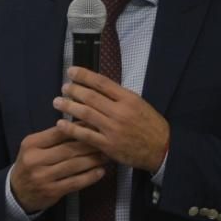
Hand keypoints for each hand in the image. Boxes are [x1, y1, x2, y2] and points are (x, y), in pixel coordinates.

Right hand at [10, 124, 108, 212]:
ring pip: (74, 165)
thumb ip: (54, 138)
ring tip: (106, 156)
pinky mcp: (51, 191)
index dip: (79, 128)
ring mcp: (43, 177)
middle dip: (90, 145)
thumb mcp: (34, 147)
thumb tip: (82, 125)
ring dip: (93, 160)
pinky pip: (75, 182)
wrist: (17, 191)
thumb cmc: (31, 164)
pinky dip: (90, 177)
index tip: (95, 126)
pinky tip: (100, 172)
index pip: (59, 132)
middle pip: (69, 149)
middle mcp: (35, 159)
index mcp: (32, 144)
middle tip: (106, 142)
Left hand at [53, 66, 169, 171]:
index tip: (71, 71)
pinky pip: (85, 135)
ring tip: (57, 102)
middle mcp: (120, 112)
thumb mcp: (139, 104)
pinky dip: (71, 128)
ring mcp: (113, 129)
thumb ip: (119, 96)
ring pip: (85, 114)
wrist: (162, 149)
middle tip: (64, 88)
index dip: (84, 75)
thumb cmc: (150, 125)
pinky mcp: (108, 145)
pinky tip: (60, 123)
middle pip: (91, 97)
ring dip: (69, 106)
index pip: (102, 82)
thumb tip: (97, 86)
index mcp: (129, 99)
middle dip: (73, 90)